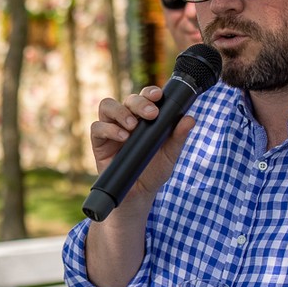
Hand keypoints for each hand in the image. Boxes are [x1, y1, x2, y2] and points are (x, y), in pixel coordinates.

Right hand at [89, 85, 195, 203]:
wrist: (139, 194)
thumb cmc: (155, 171)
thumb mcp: (170, 154)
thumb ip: (178, 137)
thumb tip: (190, 119)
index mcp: (144, 118)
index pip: (145, 97)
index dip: (149, 92)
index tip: (159, 95)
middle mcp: (126, 119)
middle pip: (128, 99)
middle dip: (139, 103)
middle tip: (151, 114)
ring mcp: (111, 129)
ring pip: (107, 106)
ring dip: (121, 112)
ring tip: (132, 125)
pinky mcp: (99, 142)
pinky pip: (97, 127)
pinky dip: (109, 129)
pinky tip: (123, 137)